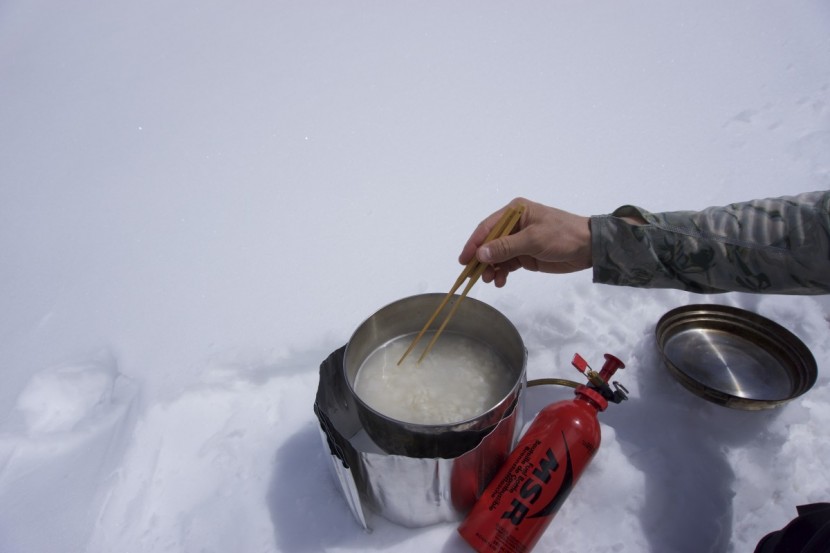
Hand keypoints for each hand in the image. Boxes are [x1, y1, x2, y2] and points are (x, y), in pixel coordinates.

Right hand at [458, 197, 592, 286]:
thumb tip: (480, 254)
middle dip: (482, 259)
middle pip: (489, 242)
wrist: (588, 247)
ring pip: (497, 255)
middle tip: (475, 275)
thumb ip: (506, 247)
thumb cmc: (562, 236)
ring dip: (491, 268)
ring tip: (489, 280)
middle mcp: (514, 224)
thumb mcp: (533, 240)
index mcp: (514, 212)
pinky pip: (508, 264)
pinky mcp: (526, 254)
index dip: (474, 244)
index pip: (487, 227)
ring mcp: (519, 240)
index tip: (464, 260)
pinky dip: (502, 272)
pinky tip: (500, 281)